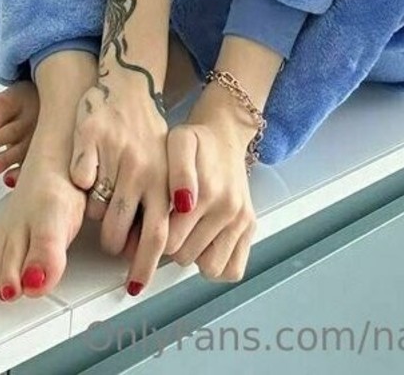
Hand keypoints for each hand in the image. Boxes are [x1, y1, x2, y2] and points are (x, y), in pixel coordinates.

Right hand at [68, 67, 170, 291]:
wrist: (129, 86)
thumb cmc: (146, 136)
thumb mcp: (166, 168)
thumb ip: (161, 206)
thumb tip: (156, 250)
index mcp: (163, 178)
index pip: (159, 234)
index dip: (145, 263)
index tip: (136, 282)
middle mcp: (142, 167)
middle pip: (123, 229)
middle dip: (115, 249)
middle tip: (112, 250)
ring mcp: (115, 152)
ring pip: (97, 209)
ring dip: (97, 219)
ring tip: (102, 214)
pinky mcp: (90, 136)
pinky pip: (80, 178)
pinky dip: (81, 186)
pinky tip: (87, 182)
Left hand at [163, 92, 257, 281]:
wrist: (224, 134)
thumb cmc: (195, 141)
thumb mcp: (178, 141)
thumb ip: (178, 170)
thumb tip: (184, 204)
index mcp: (206, 191)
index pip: (170, 241)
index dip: (155, 236)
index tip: (153, 222)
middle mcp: (228, 209)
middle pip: (186, 257)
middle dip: (172, 245)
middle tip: (170, 223)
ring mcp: (241, 220)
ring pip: (210, 268)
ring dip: (195, 256)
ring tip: (188, 233)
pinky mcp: (250, 227)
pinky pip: (234, 269)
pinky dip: (219, 264)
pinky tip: (206, 244)